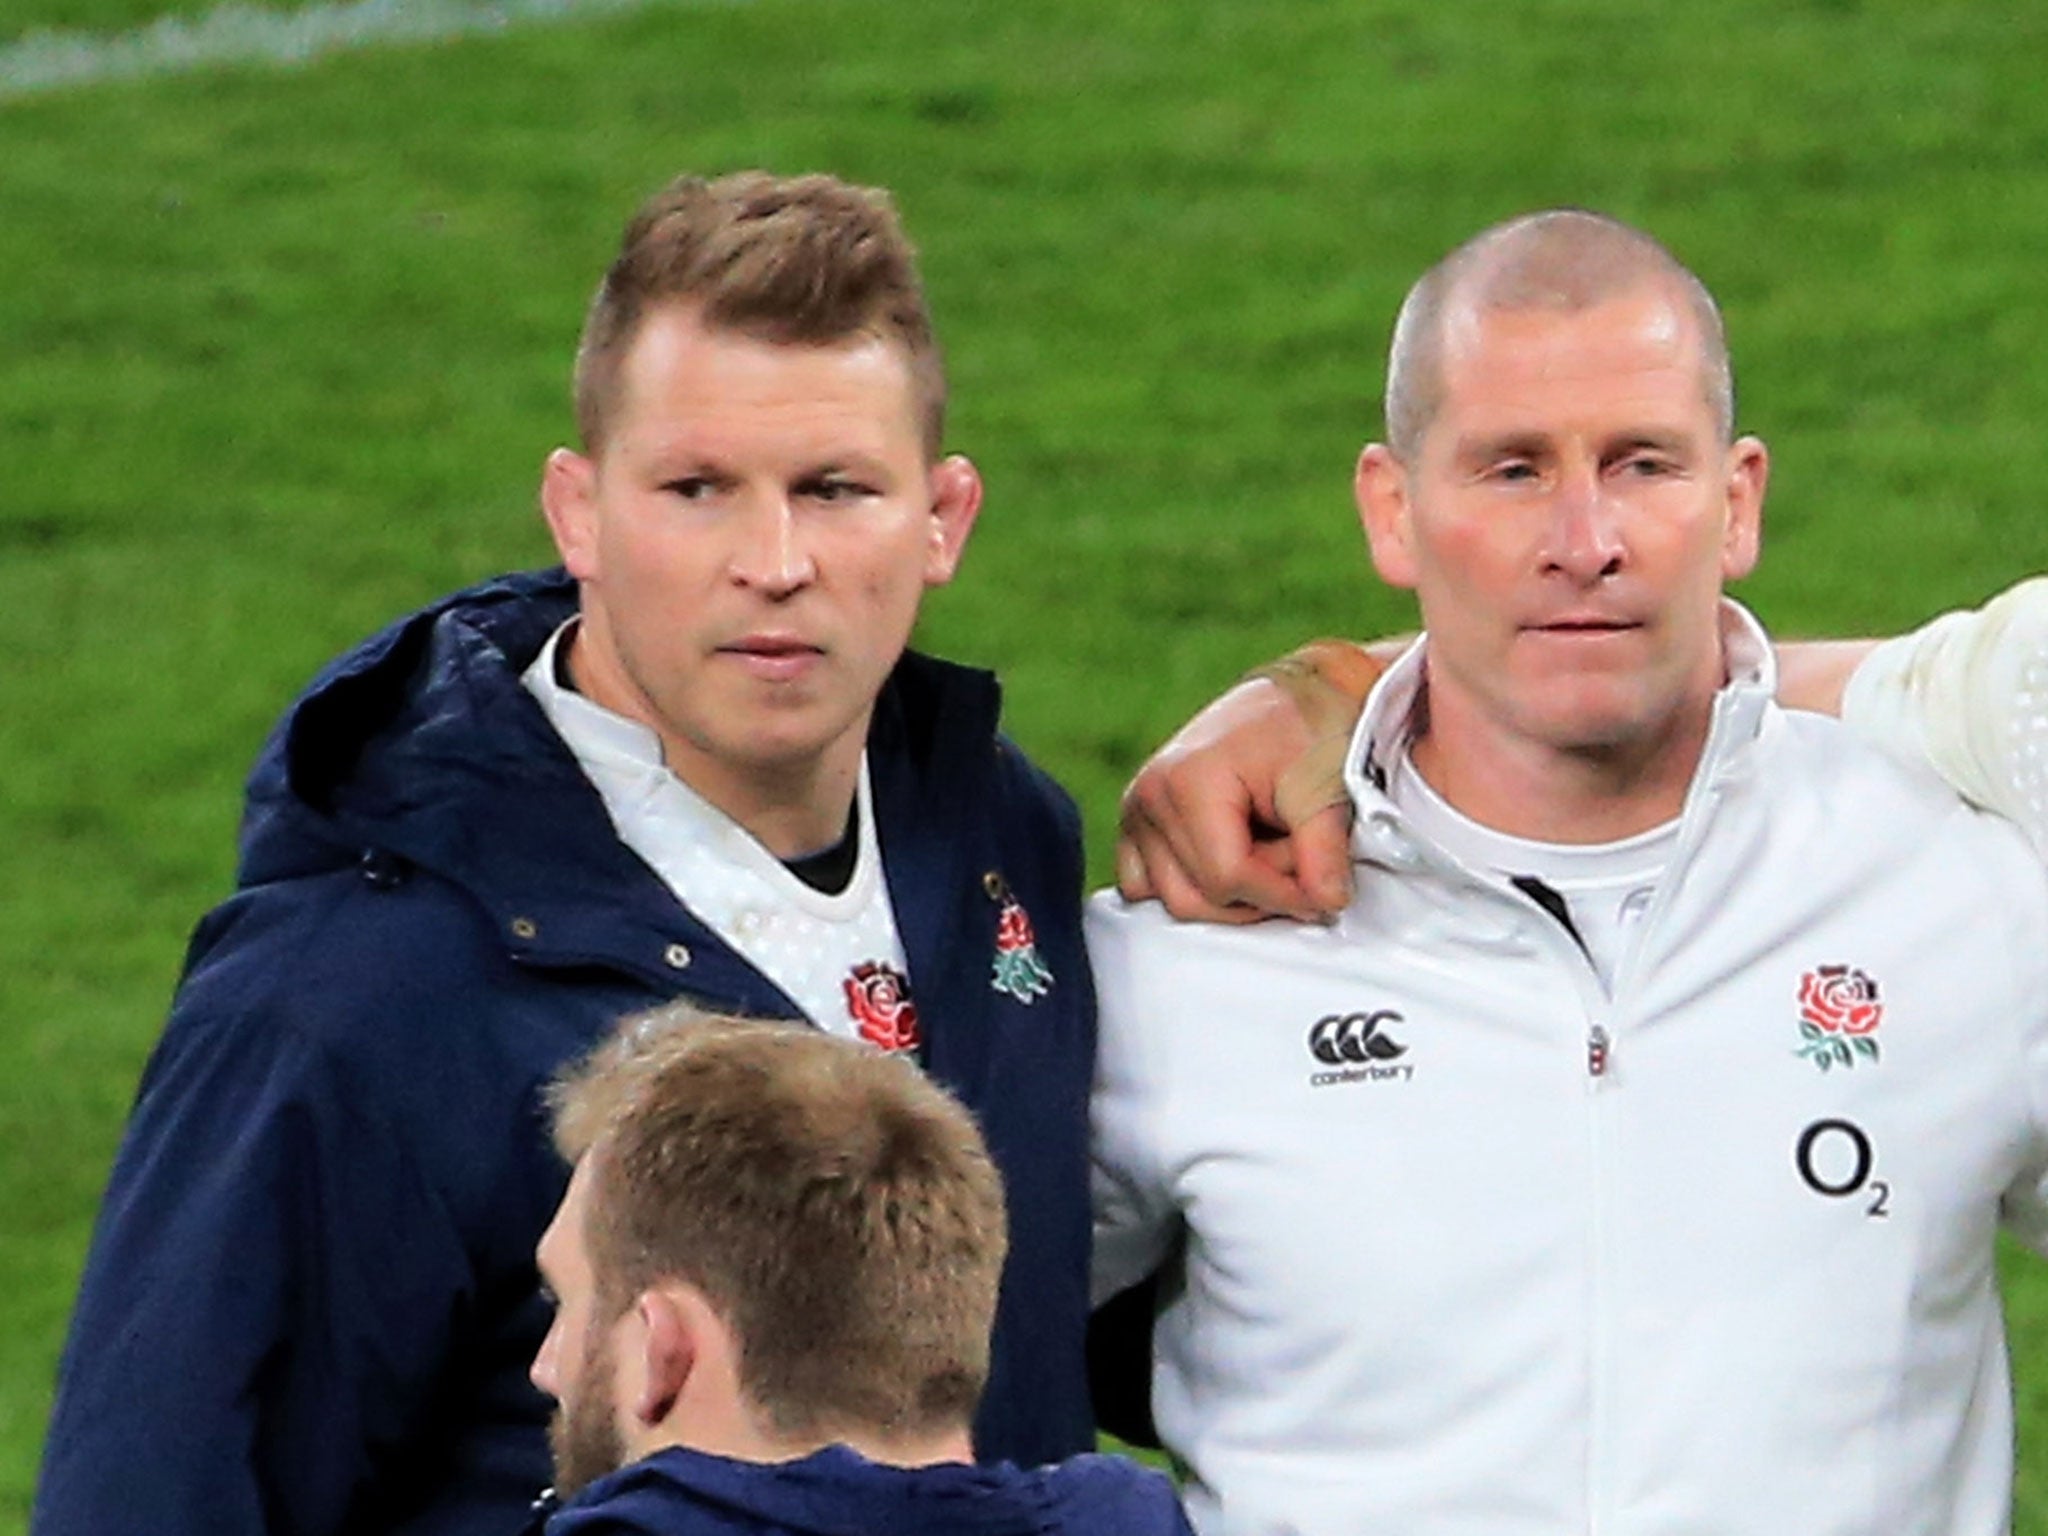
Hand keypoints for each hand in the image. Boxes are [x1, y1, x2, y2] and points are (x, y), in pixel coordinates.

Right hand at [1117, 678, 1356, 923]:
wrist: (1297, 699)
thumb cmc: (1309, 730)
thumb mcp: (1325, 788)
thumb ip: (1323, 853)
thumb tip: (1325, 902)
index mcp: (1186, 780)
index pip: (1227, 878)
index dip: (1283, 895)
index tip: (1324, 891)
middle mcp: (1149, 797)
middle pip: (1198, 898)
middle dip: (1259, 892)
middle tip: (1302, 859)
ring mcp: (1138, 812)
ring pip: (1176, 901)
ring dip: (1232, 895)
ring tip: (1271, 853)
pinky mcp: (1139, 826)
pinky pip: (1148, 887)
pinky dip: (1194, 889)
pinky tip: (1234, 864)